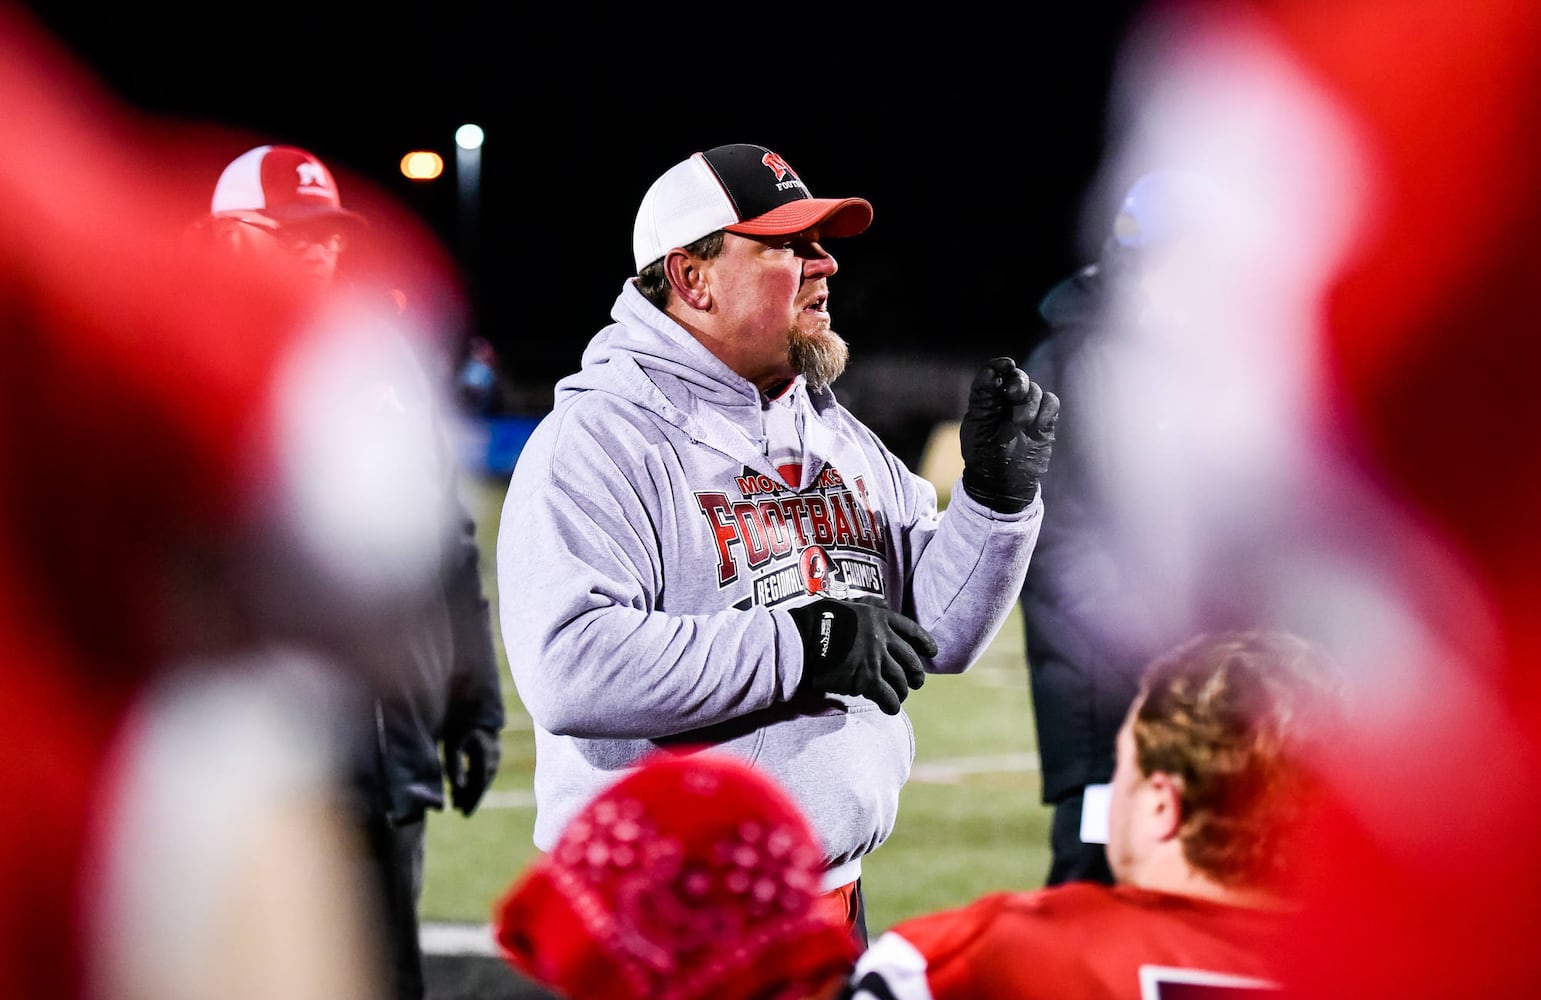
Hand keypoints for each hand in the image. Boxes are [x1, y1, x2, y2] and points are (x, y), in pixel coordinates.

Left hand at [443, 726, 500, 815]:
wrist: (469, 703)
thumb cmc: (456, 722)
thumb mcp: (452, 743)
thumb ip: (454, 764)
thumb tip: (458, 787)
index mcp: (484, 750)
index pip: (479, 780)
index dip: (471, 797)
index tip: (462, 812)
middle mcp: (494, 751)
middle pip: (483, 780)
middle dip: (472, 796)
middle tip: (462, 812)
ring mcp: (495, 749)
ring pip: (486, 775)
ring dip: (474, 789)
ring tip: (459, 802)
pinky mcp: (493, 749)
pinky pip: (486, 768)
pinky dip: (476, 779)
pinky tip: (465, 786)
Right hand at [788, 598, 935, 714]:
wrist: (801, 640)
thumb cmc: (816, 621)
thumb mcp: (844, 604)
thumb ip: (865, 605)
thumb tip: (882, 603)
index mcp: (878, 617)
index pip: (910, 630)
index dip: (924, 642)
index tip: (932, 651)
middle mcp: (882, 637)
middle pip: (910, 659)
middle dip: (916, 673)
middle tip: (916, 682)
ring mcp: (876, 659)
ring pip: (901, 680)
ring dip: (902, 690)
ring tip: (899, 696)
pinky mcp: (867, 680)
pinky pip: (888, 697)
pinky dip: (892, 705)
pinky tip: (890, 709)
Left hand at [959, 356, 1059, 512]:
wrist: (1003, 485)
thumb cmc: (984, 456)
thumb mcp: (978, 426)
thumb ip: (983, 397)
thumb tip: (992, 369)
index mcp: (988, 401)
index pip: (996, 373)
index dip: (1001, 366)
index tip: (1007, 365)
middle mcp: (1008, 403)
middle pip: (1019, 377)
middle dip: (1019, 382)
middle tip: (1014, 395)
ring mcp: (1028, 412)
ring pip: (1036, 391)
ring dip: (1030, 403)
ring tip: (1021, 423)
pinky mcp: (1044, 423)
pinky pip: (1052, 404)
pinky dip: (1047, 410)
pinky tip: (1038, 424)